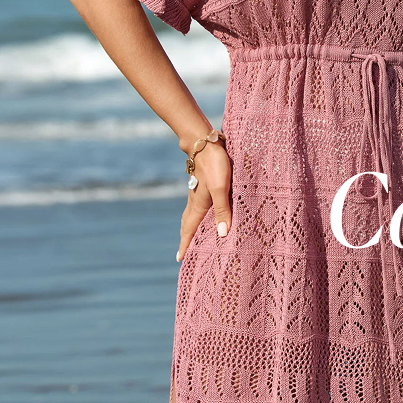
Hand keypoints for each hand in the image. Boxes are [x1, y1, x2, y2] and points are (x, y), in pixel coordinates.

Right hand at [176, 140, 232, 260]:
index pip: (189, 230)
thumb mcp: (221, 188)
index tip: (179, 259)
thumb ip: (222, 210)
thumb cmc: (215, 165)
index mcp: (198, 206)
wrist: (205, 143)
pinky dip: (198, 215)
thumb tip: (221, 235)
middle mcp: (195, 201)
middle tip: (185, 252)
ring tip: (194, 236)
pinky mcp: (202, 184)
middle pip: (188, 224)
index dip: (185, 244)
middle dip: (186, 238)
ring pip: (192, 214)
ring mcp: (198, 192)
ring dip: (191, 227)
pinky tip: (205, 212)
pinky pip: (197, 206)